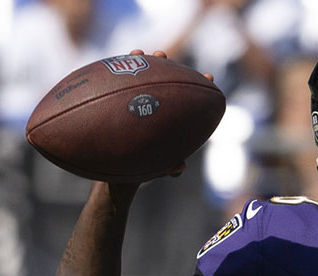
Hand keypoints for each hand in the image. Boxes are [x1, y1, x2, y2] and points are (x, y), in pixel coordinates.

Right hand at [104, 49, 216, 183]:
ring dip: (138, 65)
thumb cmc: (141, 172)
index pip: (186, 100)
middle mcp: (152, 109)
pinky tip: (108, 70)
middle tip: (164, 55)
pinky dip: (114, 79)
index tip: (209, 77)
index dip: (198, 86)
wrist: (115, 179)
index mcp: (167, 120)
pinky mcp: (116, 109)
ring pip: (139, 81)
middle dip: (166, 68)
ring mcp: (135, 107)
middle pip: (163, 83)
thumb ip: (169, 167)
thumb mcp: (157, 169)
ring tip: (137, 53)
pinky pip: (115, 91)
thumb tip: (180, 166)